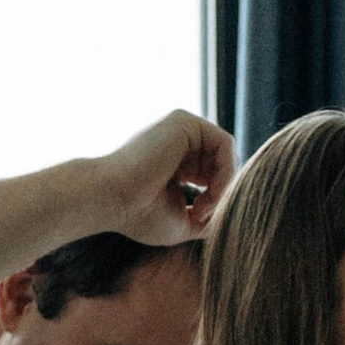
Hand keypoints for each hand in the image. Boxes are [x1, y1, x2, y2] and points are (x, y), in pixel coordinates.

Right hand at [89, 110, 236, 248]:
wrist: (111, 199)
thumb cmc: (138, 214)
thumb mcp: (183, 221)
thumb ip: (209, 215)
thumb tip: (233, 212)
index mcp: (175, 161)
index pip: (213, 173)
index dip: (217, 198)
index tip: (200, 219)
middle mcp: (179, 141)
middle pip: (222, 162)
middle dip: (222, 192)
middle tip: (204, 215)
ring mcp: (182, 129)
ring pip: (226, 154)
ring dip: (223, 185)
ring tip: (204, 207)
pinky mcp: (185, 123)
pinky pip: (225, 144)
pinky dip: (225, 172)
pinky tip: (209, 193)